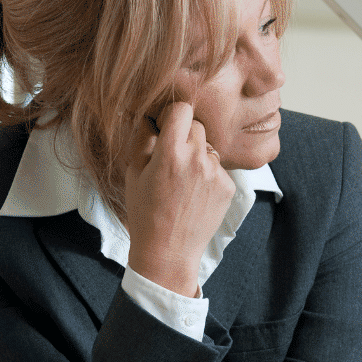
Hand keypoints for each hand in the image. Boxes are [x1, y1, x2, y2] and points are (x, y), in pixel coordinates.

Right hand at [123, 101, 234, 297]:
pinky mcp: (228, 187)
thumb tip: (150, 117)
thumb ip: (143, 139)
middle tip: (171, 157)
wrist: (168, 252)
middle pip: (197, 126)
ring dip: (197, 156)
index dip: (172, 116)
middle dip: (184, 135)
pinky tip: (194, 194)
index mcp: (171, 153)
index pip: (182, 109)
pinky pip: (218, 168)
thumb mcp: (133, 173)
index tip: (166, 129)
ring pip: (208, 147)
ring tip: (182, 182)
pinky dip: (207, 175)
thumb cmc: (145, 213)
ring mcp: (216, 174)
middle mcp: (198, 159)